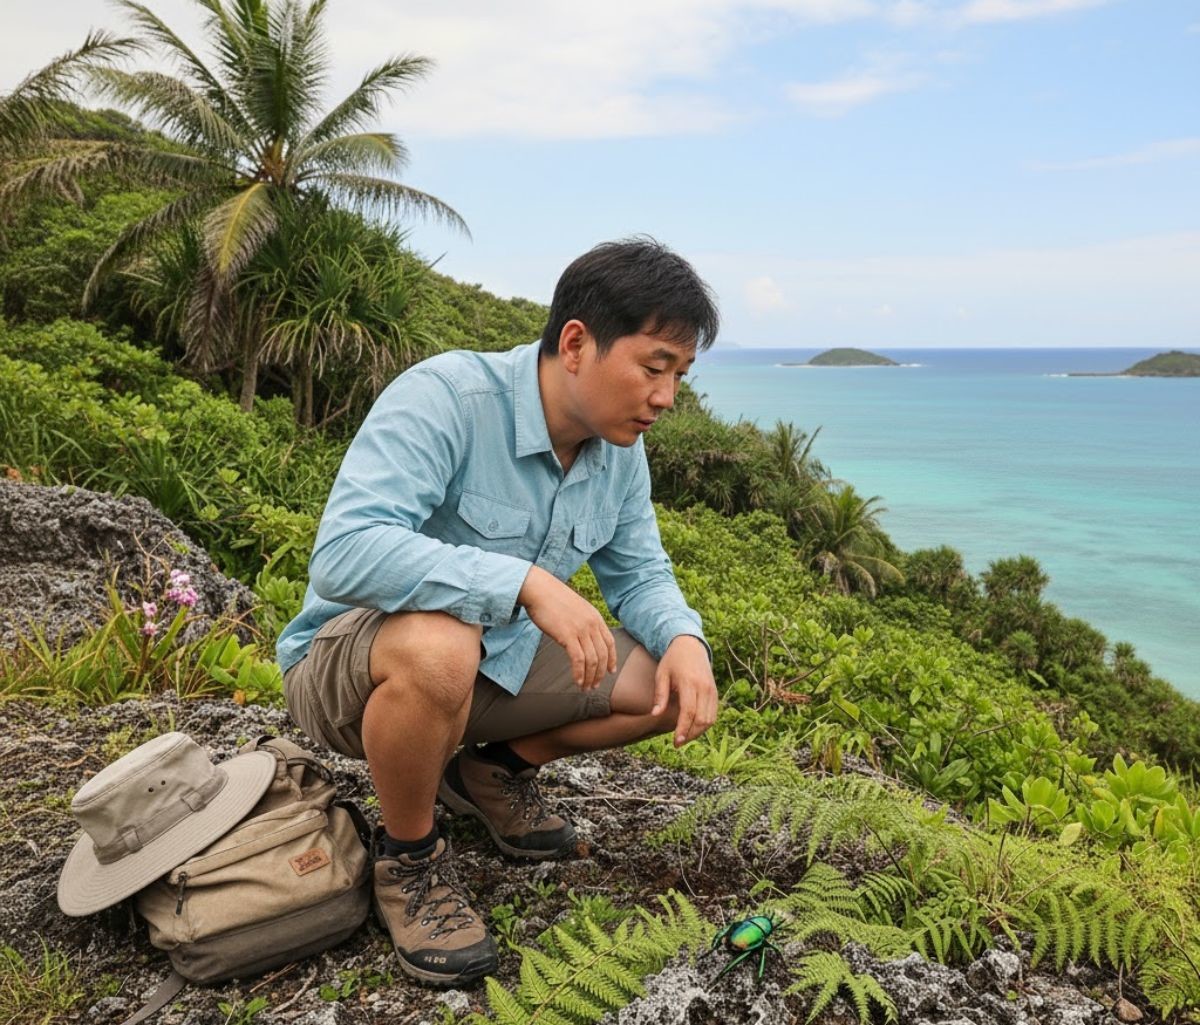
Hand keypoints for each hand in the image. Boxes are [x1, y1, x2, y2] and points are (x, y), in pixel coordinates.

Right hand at [518, 565, 616, 690]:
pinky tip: (576, 681)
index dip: (612, 659)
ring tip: (585, 687)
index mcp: (595, 617)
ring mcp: (580, 629)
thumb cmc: (552, 599)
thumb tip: (582, 636)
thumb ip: (582, 621)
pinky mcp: (567, 635)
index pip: (610, 642)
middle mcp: (591, 624)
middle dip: (600, 673)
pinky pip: (578, 659)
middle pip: (603, 654)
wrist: (539, 589)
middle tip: (594, 685)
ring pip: (592, 660)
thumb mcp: (575, 608)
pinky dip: (579, 673)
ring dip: (590, 677)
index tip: (610, 671)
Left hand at [652, 635, 717, 747]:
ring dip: (698, 732)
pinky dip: (705, 724)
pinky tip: (693, 728)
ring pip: (710, 719)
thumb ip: (660, 695)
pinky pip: (713, 714)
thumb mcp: (662, 674)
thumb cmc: (672, 660)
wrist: (691, 646)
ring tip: (684, 737)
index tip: (675, 741)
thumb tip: (654, 715)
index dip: (683, 729)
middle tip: (677, 743)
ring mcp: (712, 690)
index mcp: (689, 682)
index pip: (688, 712)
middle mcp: (704, 687)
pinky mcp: (715, 692)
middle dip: (690, 735)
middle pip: (701, 719)